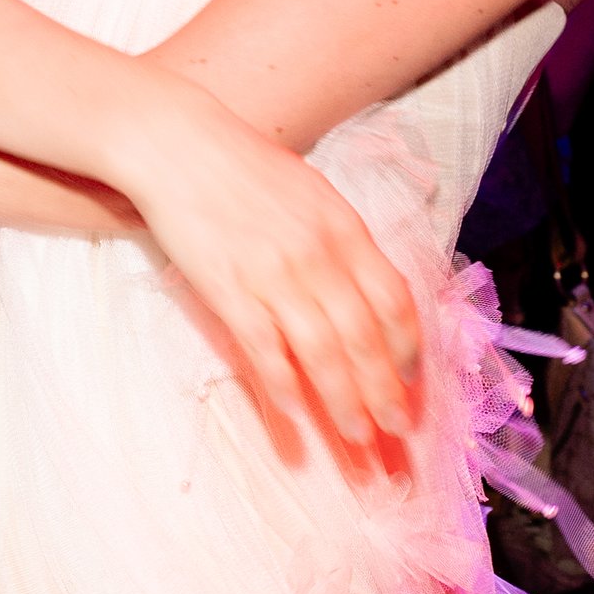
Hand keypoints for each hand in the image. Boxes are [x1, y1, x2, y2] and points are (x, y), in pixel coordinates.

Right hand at [116, 76, 422, 462]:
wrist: (179, 145)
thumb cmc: (244, 168)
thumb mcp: (312, 193)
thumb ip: (341, 241)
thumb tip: (364, 288)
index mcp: (346, 230)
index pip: (394, 301)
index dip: (409, 351)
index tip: (413, 386)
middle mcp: (319, 257)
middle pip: (366, 339)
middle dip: (388, 396)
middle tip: (401, 439)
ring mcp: (274, 276)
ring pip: (324, 356)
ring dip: (345, 407)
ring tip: (360, 448)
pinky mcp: (229, 291)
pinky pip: (264, 352)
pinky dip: (283, 392)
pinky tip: (297, 425)